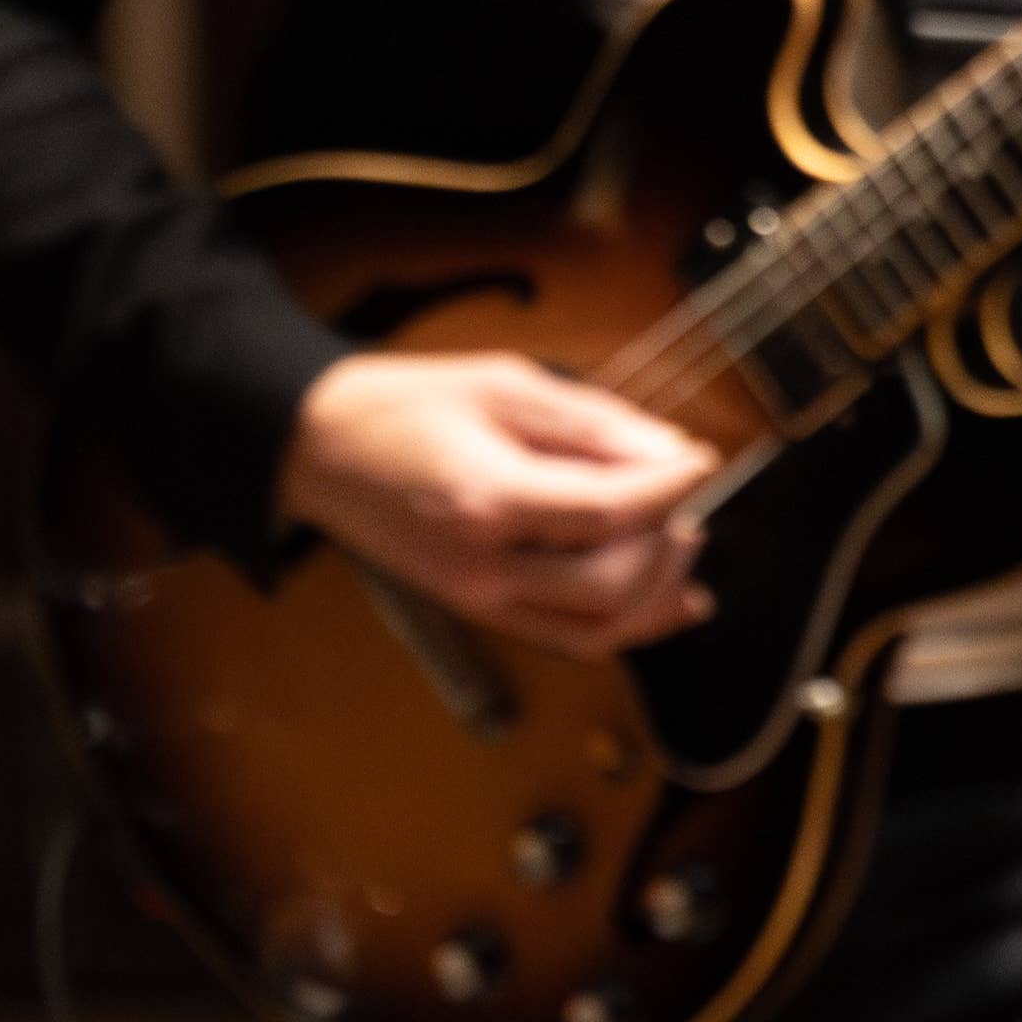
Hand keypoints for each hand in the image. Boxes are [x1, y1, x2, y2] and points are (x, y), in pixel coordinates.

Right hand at [276, 352, 718, 654]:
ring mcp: (478, 598)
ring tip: (679, 542)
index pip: (609, 512)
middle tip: (680, 499)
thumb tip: (669, 451)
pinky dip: (630, 625)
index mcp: (487, 499)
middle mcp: (482, 565)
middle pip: (613, 582)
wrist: (319, 450)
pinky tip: (672, 601)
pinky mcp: (479, 609)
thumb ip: (590, 422)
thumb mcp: (503, 384)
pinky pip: (572, 637)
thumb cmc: (402, 407)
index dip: (671, 487)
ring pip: (600, 627)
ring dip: (657, 592)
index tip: (702, 460)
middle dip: (667, 541)